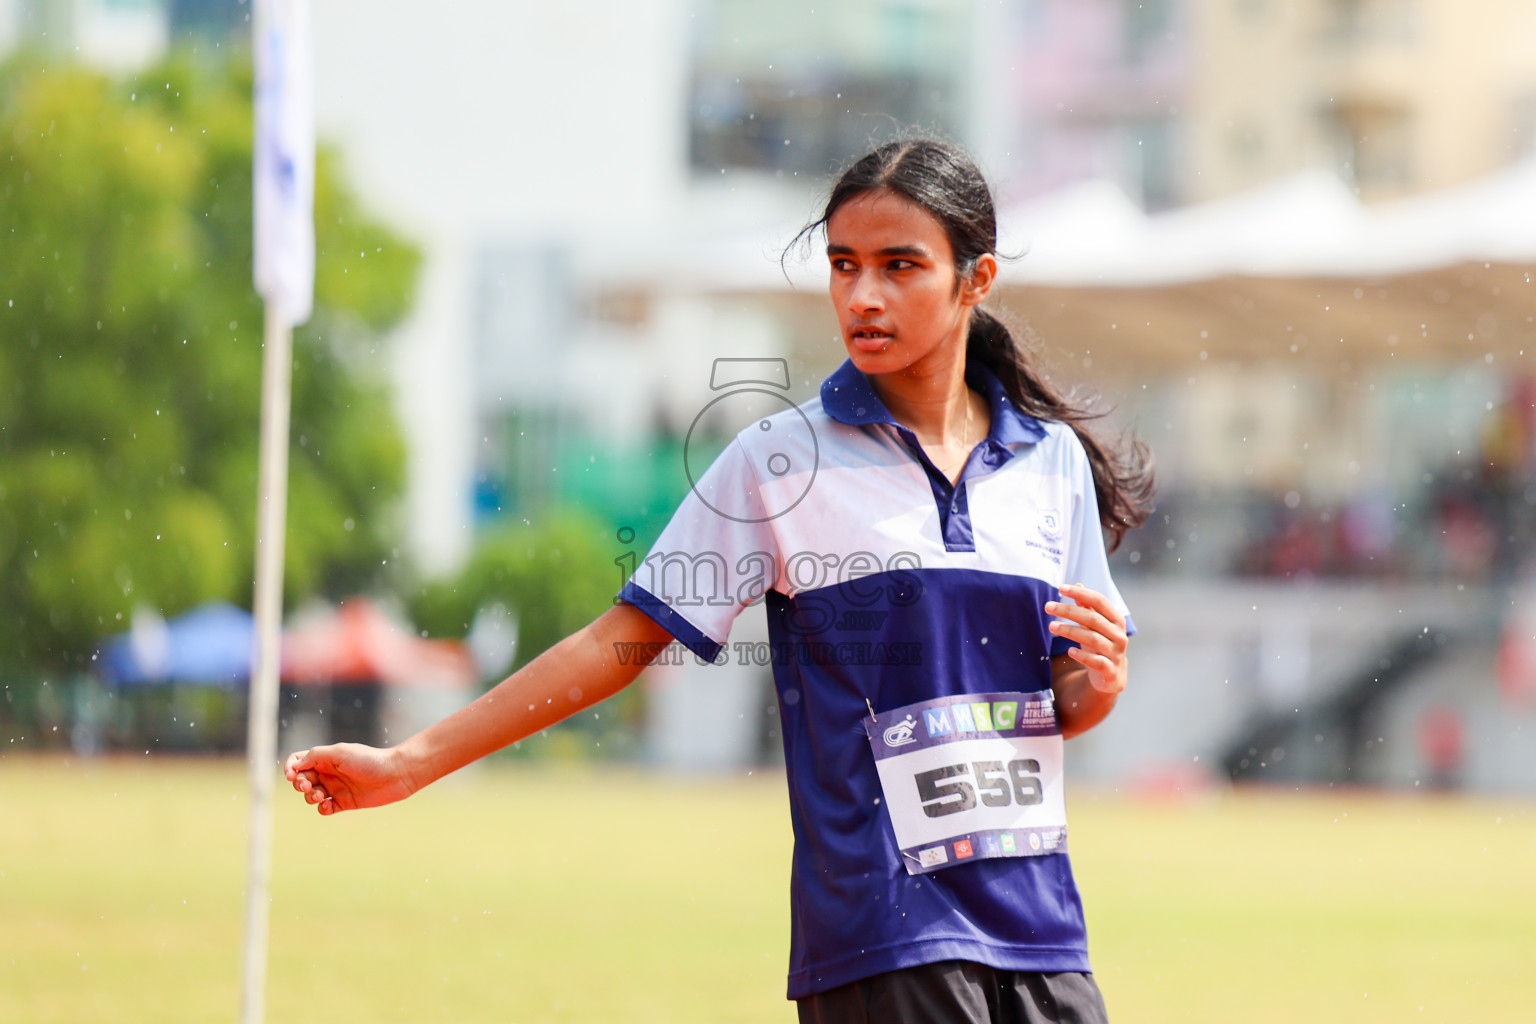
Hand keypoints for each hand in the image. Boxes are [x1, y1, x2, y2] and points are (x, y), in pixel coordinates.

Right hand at [284, 742, 416, 815]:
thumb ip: (315, 757)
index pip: (299, 762)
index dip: (290, 768)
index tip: (292, 775)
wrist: (394, 775)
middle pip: (302, 780)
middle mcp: (329, 773)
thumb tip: (294, 766)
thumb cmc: (369, 760)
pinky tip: (329, 805)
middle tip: (309, 787)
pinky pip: (324, 809)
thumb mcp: (339, 753)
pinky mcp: (344, 803)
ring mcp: (336, 788)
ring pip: (311, 796)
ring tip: (322, 796)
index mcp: (326, 758)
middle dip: (300, 785)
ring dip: (311, 797)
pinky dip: (322, 809)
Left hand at [1045, 582, 1128, 694]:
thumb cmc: (1101, 644)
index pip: (1099, 601)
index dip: (1081, 593)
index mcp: (1116, 620)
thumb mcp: (1094, 625)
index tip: (1061, 588)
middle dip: (1069, 611)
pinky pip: (1097, 661)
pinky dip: (1082, 656)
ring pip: (1092, 639)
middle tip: (1048, 607)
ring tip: (1052, 626)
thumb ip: (1087, 607)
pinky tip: (1069, 651)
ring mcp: (1116, 653)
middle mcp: (1119, 635)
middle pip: (1093, 619)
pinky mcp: (1110, 670)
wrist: (1112, 676)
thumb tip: (1078, 584)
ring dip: (1070, 631)